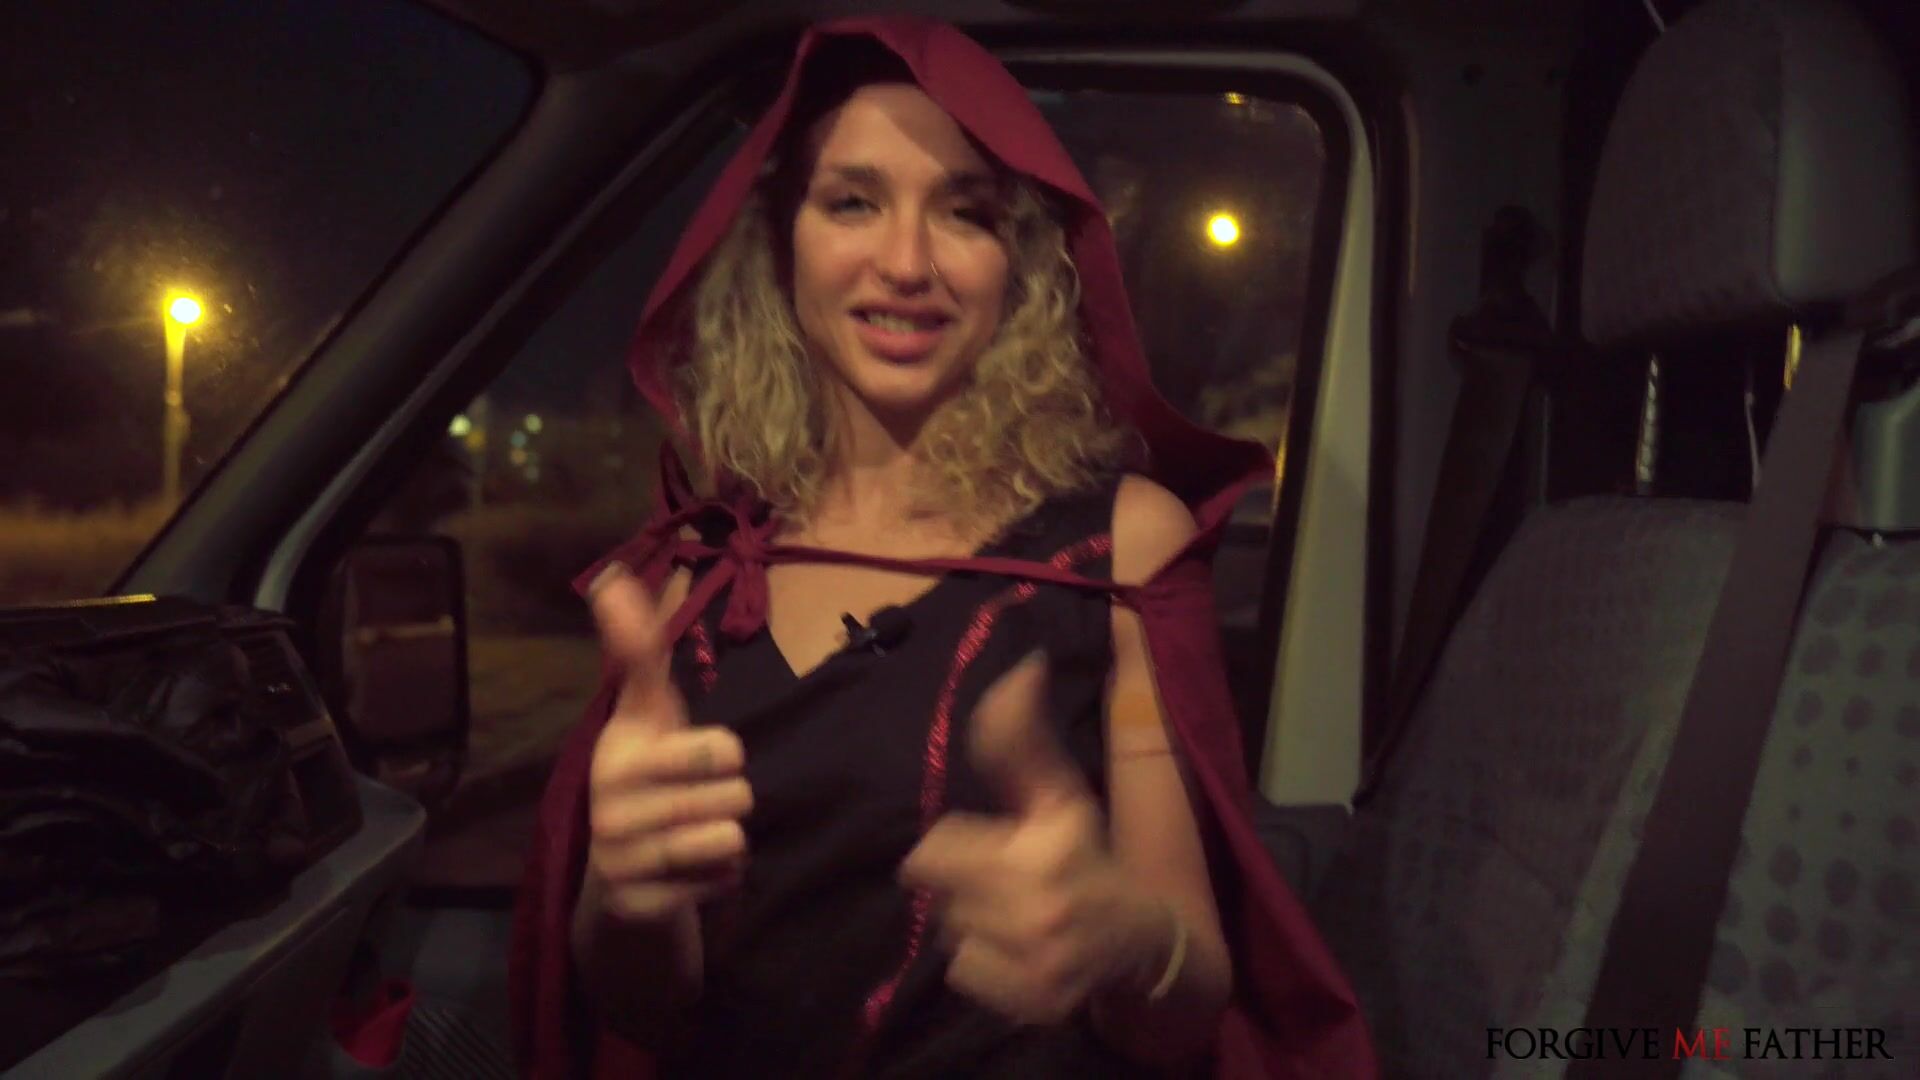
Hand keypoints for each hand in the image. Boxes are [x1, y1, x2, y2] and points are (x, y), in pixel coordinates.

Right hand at [584, 564, 751, 923]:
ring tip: (703, 832)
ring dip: (733, 838)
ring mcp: (622, 857)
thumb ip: (639, 651)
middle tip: (707, 797)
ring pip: (731, 836)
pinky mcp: (642, 903)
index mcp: (618, 751)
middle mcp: (610, 805)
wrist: (621, 878)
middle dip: (734, 793)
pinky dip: (723, 877)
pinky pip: (724, 880)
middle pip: (735, 787)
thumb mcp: (648, 714)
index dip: (723, 746)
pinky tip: (694, 871)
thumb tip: (611, 575)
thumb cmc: (648, 777)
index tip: (713, 749)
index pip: (702, 736)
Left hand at [898, 656, 1167, 1024]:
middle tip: (1004, 883)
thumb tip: (1023, 667)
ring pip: (951, 936)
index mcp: (1042, 849)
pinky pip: (967, 976)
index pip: (932, 852)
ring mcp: (1037, 963)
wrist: (1142, 938)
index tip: (994, 846)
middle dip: (966, 885)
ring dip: (975, 925)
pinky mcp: (1032, 1002)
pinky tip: (1018, 952)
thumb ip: (1021, 737)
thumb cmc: (1089, 853)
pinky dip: (985, 967)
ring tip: (1014, 916)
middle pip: (939, 895)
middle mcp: (1038, 909)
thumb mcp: (1057, 792)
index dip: (959, 845)